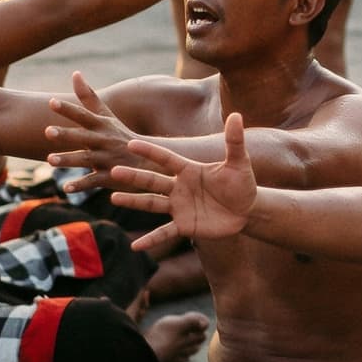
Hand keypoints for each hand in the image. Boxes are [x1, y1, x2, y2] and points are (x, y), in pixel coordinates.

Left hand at [43, 72, 139, 186]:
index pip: (83, 115)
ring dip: (68, 159)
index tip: (52, 102)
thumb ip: (88, 97)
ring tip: (50, 160)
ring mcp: (107, 159)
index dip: (68, 109)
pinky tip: (65, 188)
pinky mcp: (109, 177)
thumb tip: (75, 73)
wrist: (148, 160)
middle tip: (48, 131)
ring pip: (85, 159)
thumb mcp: (107, 116)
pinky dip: (80, 185)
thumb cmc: (120, 136)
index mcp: (102, 126)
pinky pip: (92, 181)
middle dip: (67, 134)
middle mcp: (104, 141)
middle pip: (83, 137)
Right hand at [110, 113, 258, 252]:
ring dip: (133, 201)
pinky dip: (151, 240)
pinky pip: (164, 233)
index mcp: (189, 170)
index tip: (131, 143)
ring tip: (113, 197)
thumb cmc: (242, 183)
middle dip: (134, 176)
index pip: (166, 158)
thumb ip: (234, 141)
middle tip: (113, 171)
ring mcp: (179, 207)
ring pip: (152, 204)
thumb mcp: (239, 163)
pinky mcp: (184, 226)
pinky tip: (136, 246)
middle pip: (152, 180)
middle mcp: (179, 187)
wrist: (247, 210)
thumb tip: (236, 114)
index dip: (150, 151)